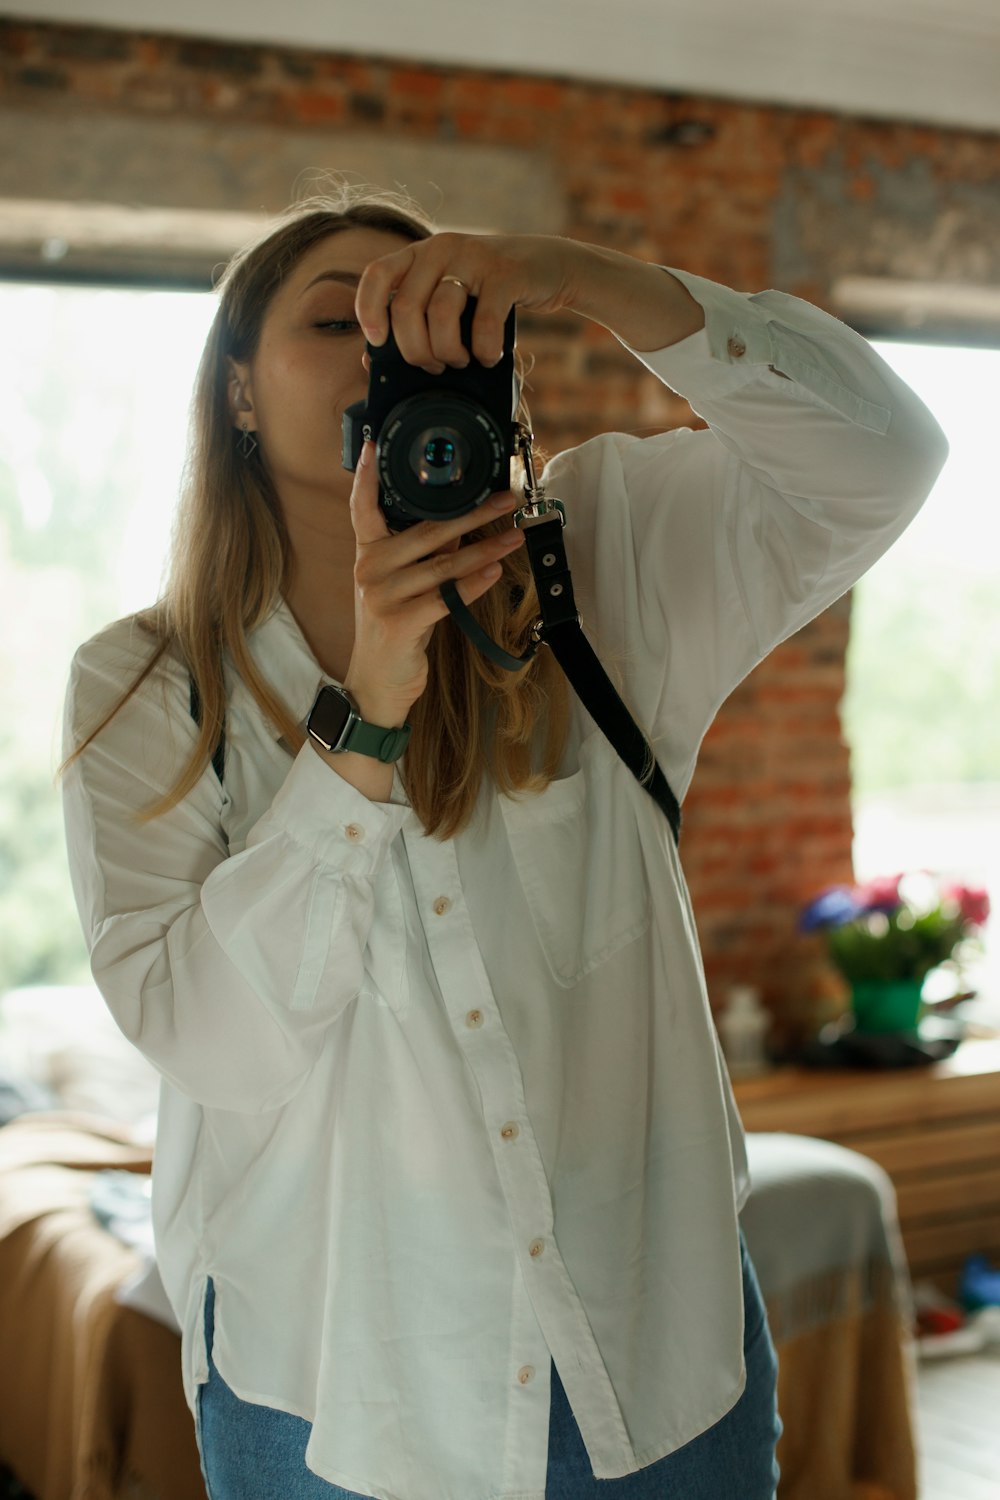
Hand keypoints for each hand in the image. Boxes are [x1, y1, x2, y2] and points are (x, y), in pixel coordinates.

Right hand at [343, 439, 525, 721]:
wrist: (376, 683)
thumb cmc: (393, 631)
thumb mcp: (402, 587)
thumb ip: (425, 555)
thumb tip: (460, 527)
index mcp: (366, 555)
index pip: (362, 506)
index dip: (366, 474)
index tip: (375, 444)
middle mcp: (369, 569)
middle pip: (425, 531)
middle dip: (471, 514)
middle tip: (503, 499)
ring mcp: (382, 596)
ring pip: (442, 564)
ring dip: (484, 550)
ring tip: (513, 538)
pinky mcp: (400, 622)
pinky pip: (444, 598)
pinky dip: (472, 585)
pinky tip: (494, 572)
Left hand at [354, 232, 588, 374]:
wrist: (549, 266)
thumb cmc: (492, 291)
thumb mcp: (452, 297)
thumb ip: (418, 319)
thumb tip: (372, 360)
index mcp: (420, 254)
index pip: (377, 275)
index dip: (369, 311)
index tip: (378, 342)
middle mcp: (441, 248)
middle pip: (406, 307)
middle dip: (415, 350)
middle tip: (434, 365)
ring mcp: (473, 257)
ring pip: (441, 315)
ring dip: (448, 352)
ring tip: (462, 361)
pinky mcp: (505, 273)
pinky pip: (484, 322)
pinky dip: (484, 350)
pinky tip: (489, 356)